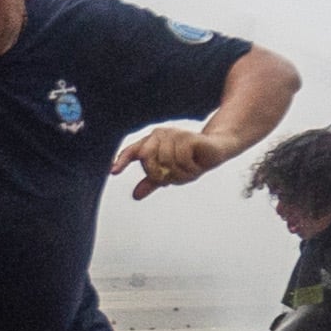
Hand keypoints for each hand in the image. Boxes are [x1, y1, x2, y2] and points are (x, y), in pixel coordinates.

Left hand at [111, 123, 227, 198]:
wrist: (217, 151)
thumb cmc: (191, 161)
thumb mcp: (170, 174)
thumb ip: (152, 182)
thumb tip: (135, 195)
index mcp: (151, 143)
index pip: (131, 151)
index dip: (121, 161)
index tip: (114, 172)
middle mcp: (160, 135)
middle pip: (147, 158)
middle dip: (160, 173)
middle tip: (175, 176)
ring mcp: (174, 134)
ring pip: (166, 162)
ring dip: (180, 172)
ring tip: (189, 169)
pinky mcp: (188, 137)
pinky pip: (181, 159)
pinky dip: (189, 167)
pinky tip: (196, 164)